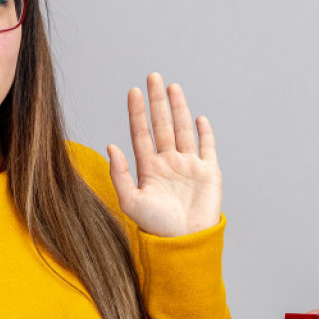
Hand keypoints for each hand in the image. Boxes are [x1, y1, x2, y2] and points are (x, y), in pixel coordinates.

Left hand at [108, 73, 221, 236]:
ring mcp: (189, 166)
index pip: (142, 133)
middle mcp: (169, 163)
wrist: (185, 242)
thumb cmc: (156, 226)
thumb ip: (119, 174)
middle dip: (158, 101)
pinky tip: (199, 118)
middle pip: (162, 125)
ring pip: (183, 130)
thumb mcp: (131, 201)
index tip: (134, 91)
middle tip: (153, 77)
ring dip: (179, 108)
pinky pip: (207, 148)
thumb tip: (110, 146)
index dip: (137, 112)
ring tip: (173, 87)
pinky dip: (205, 133)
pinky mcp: (209, 173)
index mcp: (149, 168)